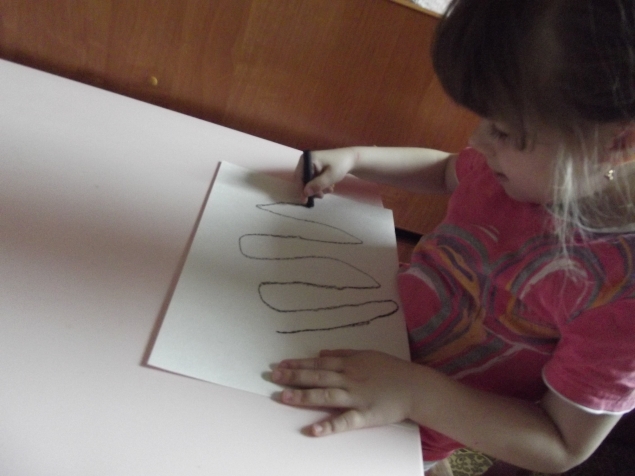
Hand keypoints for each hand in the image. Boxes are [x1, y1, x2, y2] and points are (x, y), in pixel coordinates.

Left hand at [272, 349, 415, 435]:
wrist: (415, 386)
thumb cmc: (391, 370)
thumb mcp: (366, 354)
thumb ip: (343, 353)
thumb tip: (321, 352)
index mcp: (349, 363)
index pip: (318, 363)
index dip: (298, 364)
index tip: (280, 365)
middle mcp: (349, 378)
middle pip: (317, 376)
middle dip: (294, 376)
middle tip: (273, 377)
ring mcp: (356, 396)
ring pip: (325, 395)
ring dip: (303, 396)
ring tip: (284, 397)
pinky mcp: (365, 414)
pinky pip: (345, 421)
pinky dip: (329, 426)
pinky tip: (313, 430)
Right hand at [294, 148, 358, 200]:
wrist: (351, 159)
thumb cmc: (340, 165)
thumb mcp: (330, 176)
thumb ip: (317, 184)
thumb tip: (305, 193)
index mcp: (307, 159)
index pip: (299, 176)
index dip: (301, 189)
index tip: (305, 200)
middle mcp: (306, 161)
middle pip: (303, 180)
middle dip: (312, 190)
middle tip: (322, 196)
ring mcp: (310, 165)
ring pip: (309, 182)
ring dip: (318, 189)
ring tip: (329, 190)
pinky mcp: (314, 169)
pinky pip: (313, 180)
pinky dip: (320, 186)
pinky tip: (329, 186)